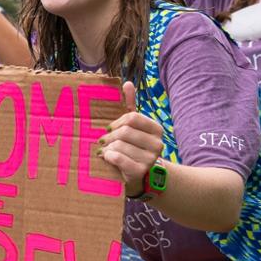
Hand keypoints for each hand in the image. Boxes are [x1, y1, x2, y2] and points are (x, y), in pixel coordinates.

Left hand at [99, 81, 163, 196]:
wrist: (139, 176)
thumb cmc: (132, 147)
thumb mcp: (132, 127)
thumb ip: (129, 105)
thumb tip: (127, 83)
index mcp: (156, 129)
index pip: (132, 117)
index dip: (117, 122)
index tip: (110, 127)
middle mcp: (157, 144)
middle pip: (125, 132)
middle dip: (109, 136)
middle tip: (103, 141)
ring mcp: (150, 159)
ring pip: (119, 145)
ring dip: (107, 148)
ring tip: (106, 150)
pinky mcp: (140, 172)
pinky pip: (118, 158)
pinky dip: (109, 156)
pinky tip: (107, 157)